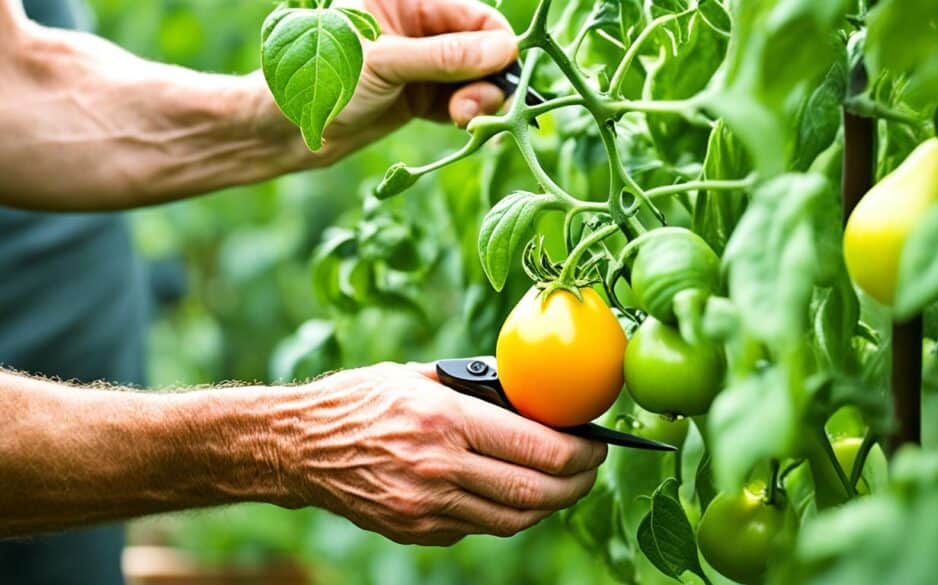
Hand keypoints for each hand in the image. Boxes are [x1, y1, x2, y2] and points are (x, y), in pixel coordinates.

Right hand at [273, 362, 606, 545]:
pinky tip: (514, 494)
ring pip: (511, 519)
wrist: (298, 446)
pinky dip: (506, 513)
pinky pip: (477, 527)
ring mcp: (424, 506)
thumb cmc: (359, 400)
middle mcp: (436, 467)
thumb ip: (476, 387)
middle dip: (576, 483)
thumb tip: (533, 397)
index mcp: (443, 419)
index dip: (579, 451)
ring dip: (548, 505)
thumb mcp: (418, 376)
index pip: (535, 446)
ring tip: (563, 486)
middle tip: (591, 470)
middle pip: (533, 491)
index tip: (597, 445)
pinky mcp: (414, 529)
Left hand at [334, 0, 516, 129]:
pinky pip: (458, 102)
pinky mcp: (420, 96)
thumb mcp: (386, 63)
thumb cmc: (321, 79)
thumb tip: (505, 51)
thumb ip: (445, 57)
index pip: (472, 14)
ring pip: (472, 79)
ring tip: (464, 120)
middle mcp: (417, 26)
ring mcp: (421, 62)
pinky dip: (466, 116)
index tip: (505, 71)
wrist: (288, 129)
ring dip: (478, 101)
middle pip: (479, 48)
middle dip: (486, 78)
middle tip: (478, 108)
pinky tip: (464, 127)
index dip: (496, 42)